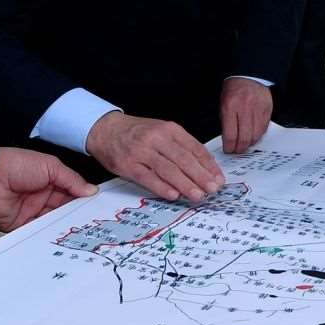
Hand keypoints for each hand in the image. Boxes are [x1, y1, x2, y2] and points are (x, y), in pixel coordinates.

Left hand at [0, 147, 97, 231]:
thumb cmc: (15, 164)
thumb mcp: (51, 167)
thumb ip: (72, 180)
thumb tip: (91, 191)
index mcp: (52, 182)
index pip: (73, 193)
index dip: (84, 199)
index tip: (98, 206)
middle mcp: (43, 198)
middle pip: (65, 210)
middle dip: (77, 215)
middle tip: (93, 221)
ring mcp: (32, 212)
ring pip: (54, 222)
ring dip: (64, 225)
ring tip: (79, 230)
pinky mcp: (21, 225)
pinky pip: (37, 231)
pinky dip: (47, 234)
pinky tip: (59, 235)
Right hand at [87, 113, 225, 201]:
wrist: (105, 129)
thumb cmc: (137, 132)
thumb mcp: (162, 130)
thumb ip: (180, 146)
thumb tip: (203, 167)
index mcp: (169, 129)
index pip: (194, 148)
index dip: (208, 165)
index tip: (218, 178)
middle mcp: (157, 138)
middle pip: (183, 159)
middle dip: (201, 176)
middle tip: (213, 189)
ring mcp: (141, 151)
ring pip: (168, 169)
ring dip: (185, 184)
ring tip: (198, 195)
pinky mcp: (128, 164)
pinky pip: (147, 177)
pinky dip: (161, 187)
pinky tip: (173, 194)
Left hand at [219, 78, 273, 154]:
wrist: (248, 75)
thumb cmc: (234, 89)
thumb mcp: (223, 104)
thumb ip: (225, 122)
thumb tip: (228, 140)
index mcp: (230, 106)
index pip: (230, 135)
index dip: (229, 146)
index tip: (228, 150)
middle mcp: (245, 108)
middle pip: (244, 137)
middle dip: (240, 148)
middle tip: (237, 150)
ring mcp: (258, 109)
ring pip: (255, 135)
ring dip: (250, 143)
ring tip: (245, 144)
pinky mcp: (267, 109)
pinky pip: (263, 128)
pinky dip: (258, 135)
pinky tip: (253, 135)